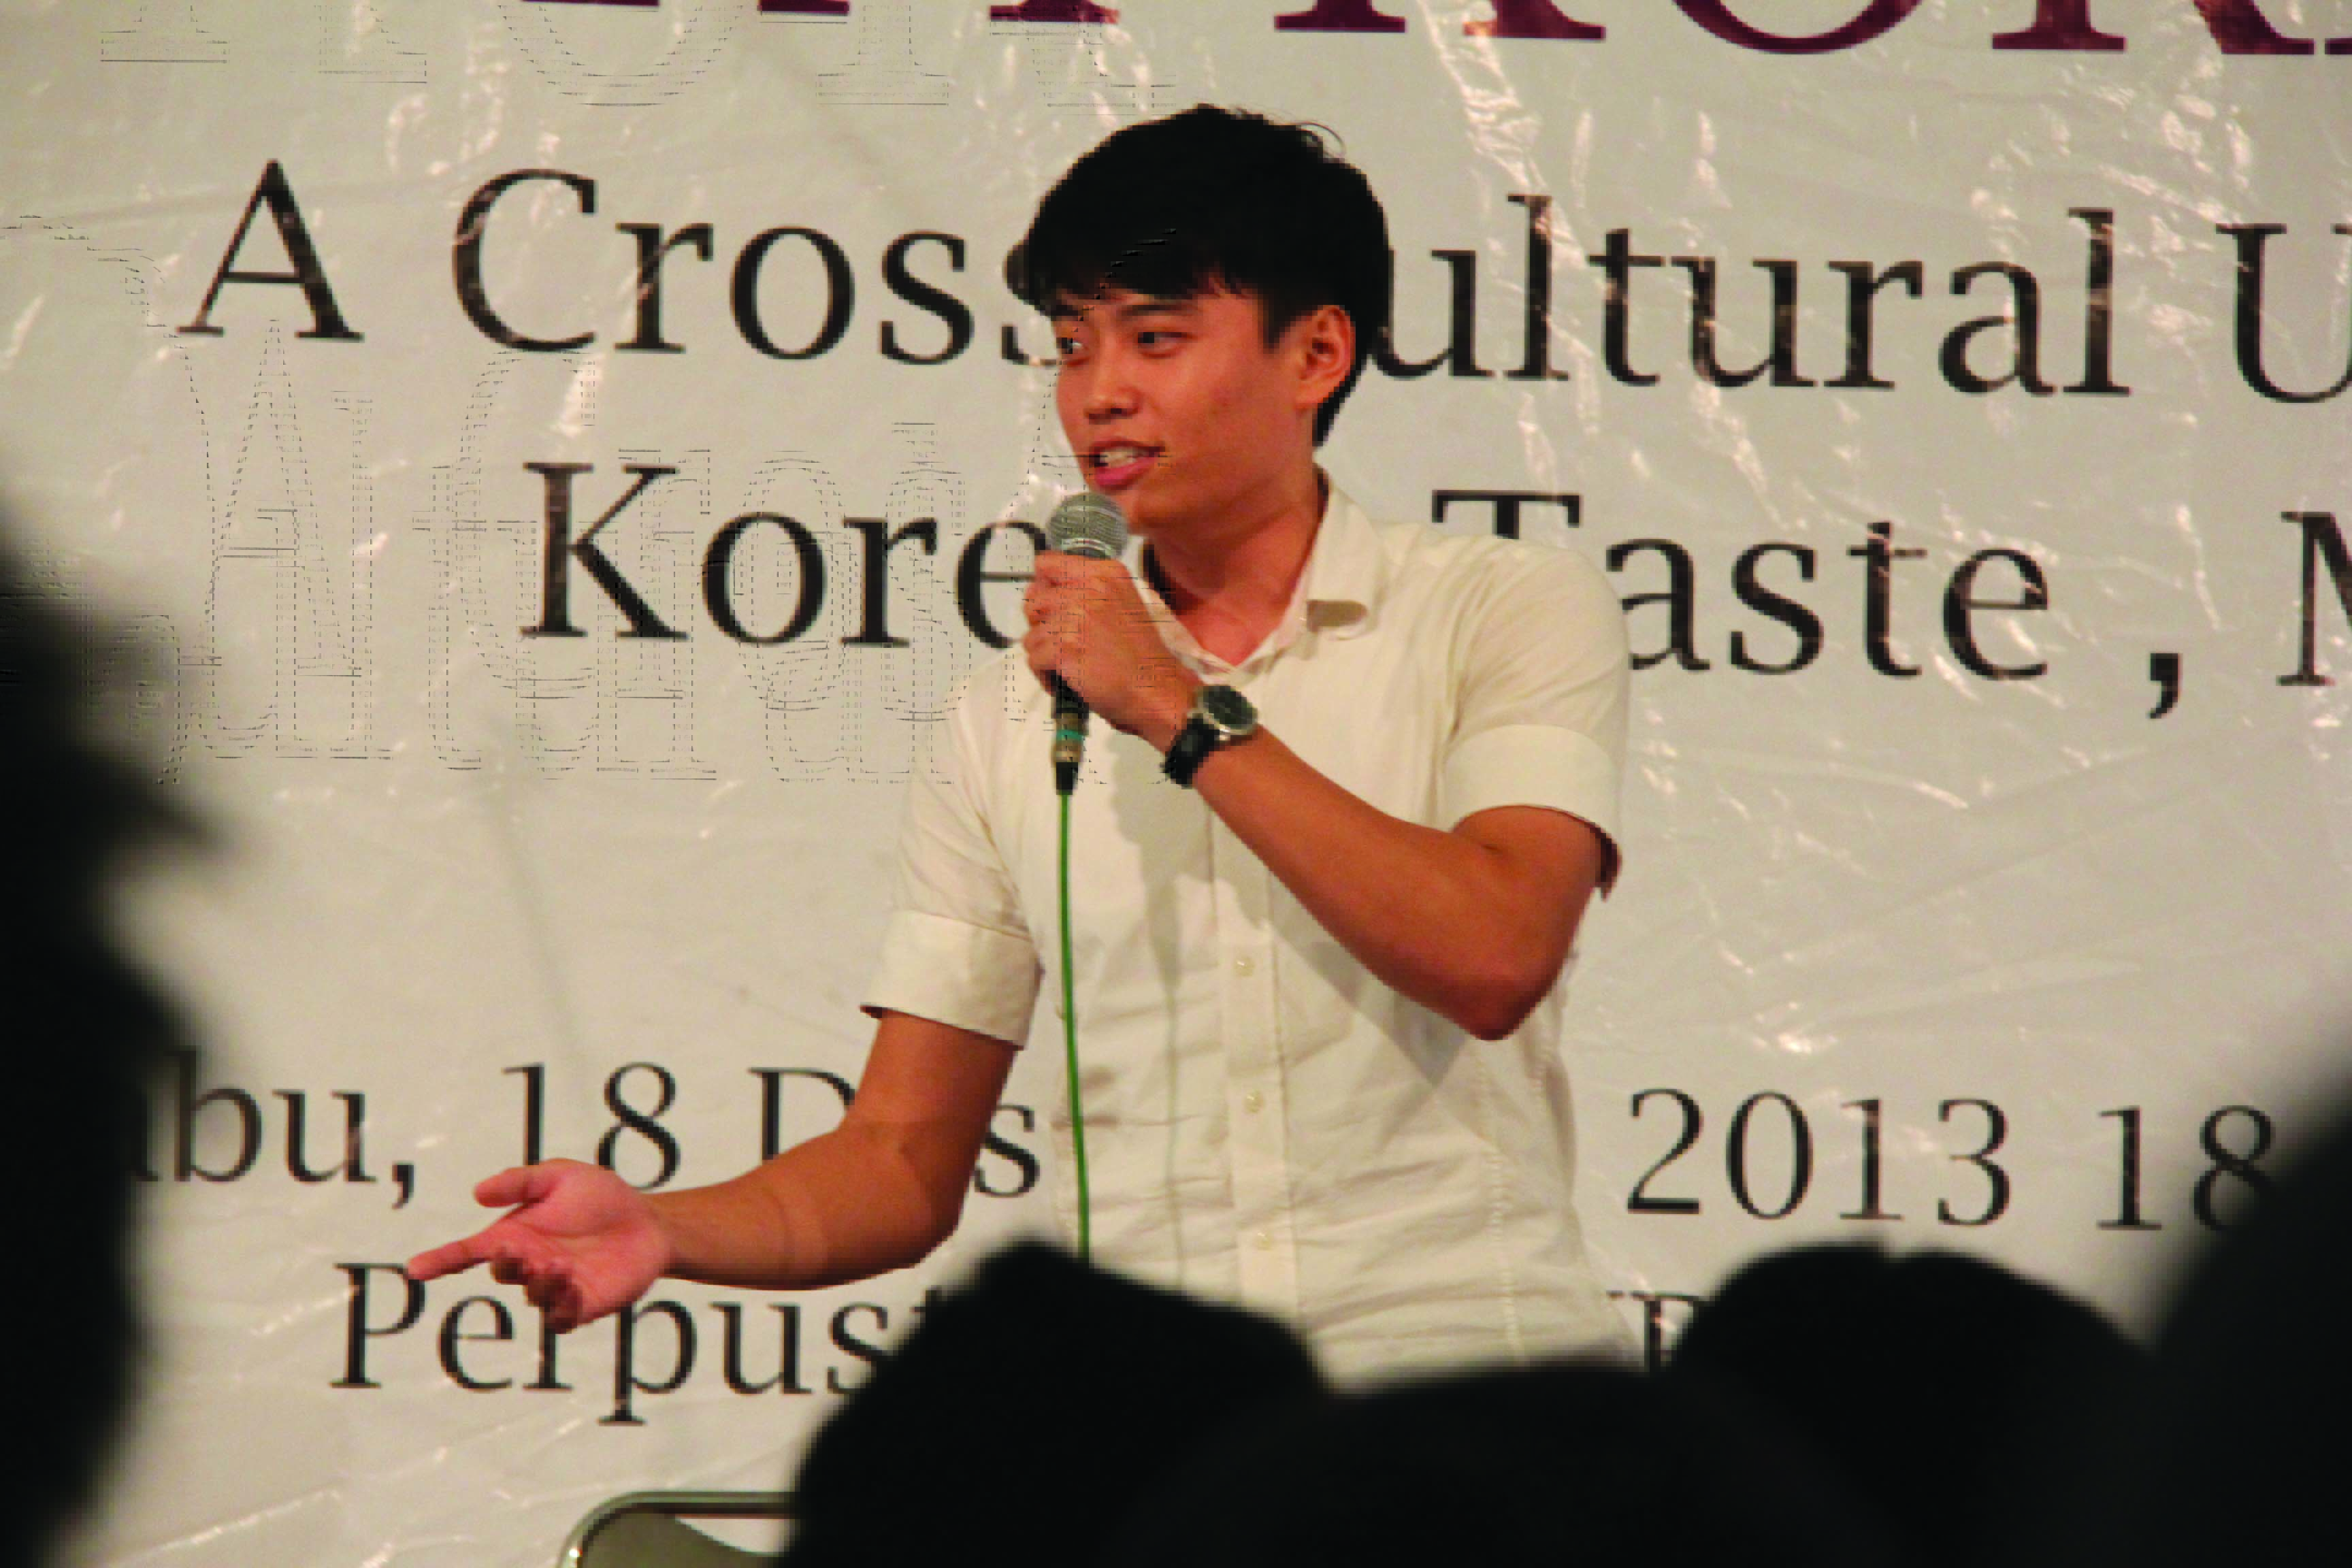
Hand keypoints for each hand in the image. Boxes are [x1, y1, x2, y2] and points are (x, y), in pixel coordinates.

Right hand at [404, 1159, 672, 1331]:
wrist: (649, 1222)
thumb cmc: (602, 1198)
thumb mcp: (561, 1175)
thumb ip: (521, 1181)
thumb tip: (478, 1193)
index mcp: (516, 1235)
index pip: (469, 1251)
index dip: (441, 1260)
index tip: (416, 1269)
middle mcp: (529, 1264)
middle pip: (502, 1272)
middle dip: (507, 1263)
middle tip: (522, 1249)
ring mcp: (554, 1288)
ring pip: (532, 1296)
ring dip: (541, 1282)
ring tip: (561, 1262)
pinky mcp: (582, 1306)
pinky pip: (561, 1319)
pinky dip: (562, 1307)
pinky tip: (576, 1286)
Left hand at [1022, 553, 1196, 748]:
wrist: (1157, 689)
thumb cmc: (1141, 656)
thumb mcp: (1122, 603)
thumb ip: (1087, 592)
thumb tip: (1041, 593)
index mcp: (1105, 574)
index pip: (1047, 564)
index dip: (1043, 589)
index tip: (1051, 608)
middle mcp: (1090, 589)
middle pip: (1034, 600)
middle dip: (1040, 625)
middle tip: (1060, 643)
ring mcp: (1076, 618)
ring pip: (1031, 634)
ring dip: (1044, 655)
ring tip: (1068, 666)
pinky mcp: (1065, 648)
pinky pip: (1033, 659)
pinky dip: (1045, 675)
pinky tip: (1066, 681)